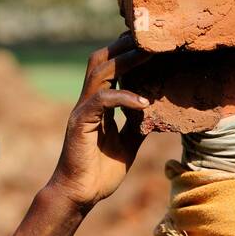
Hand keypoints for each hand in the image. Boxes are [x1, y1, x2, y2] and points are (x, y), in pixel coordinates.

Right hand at [46, 33, 149, 211]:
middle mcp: (88, 102)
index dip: (126, 52)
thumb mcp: (128, 143)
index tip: (151, 44)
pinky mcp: (81, 123)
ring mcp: (83, 110)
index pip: (109, 67)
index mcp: (98, 105)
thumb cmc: (100, 172)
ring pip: (100, 72)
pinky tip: (144, 102)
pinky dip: (124, 97)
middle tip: (152, 40)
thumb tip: (154, 109)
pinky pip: (103, 100)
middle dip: (125, 46)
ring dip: (126, 61)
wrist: (79, 195)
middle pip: (101, 59)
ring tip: (150, 55)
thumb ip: (137, 123)